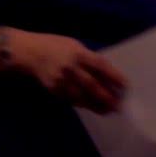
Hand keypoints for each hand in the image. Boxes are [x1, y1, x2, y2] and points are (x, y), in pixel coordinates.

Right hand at [11, 31, 126, 112]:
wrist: (29, 53)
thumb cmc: (55, 46)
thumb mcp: (74, 45)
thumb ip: (89, 58)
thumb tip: (106, 73)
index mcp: (78, 53)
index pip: (100, 66)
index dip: (114, 76)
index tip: (125, 86)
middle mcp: (70, 68)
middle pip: (92, 85)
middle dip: (107, 96)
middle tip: (119, 105)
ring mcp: (61, 80)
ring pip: (82, 96)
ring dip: (97, 105)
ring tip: (109, 111)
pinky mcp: (54, 90)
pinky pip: (72, 99)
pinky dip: (84, 104)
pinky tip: (93, 108)